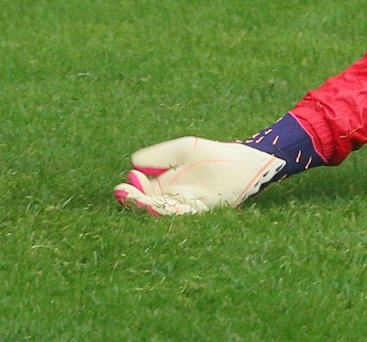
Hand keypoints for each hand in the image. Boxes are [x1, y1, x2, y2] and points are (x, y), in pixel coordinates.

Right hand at [112, 136, 285, 215]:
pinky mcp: (201, 211)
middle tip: (123, 194)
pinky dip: (172, 212)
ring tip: (140, 201)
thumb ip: (159, 155)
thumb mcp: (182, 150)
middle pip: (148, 204)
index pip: (141, 192)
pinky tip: (161, 207)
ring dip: (150, 208)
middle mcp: (172, 199)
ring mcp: (186, 207)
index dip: (131, 191)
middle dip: (136, 200)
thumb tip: (133, 163)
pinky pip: (183, 215)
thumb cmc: (213, 154)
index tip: (122, 186)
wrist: (244, 163)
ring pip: (163, 211)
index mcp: (164, 184)